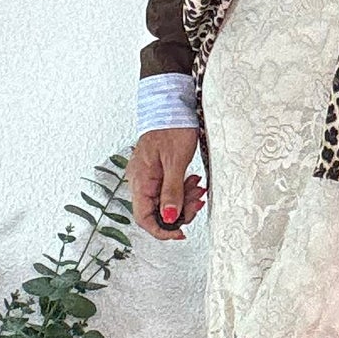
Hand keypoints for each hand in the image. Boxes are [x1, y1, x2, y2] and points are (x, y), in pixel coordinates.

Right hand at [131, 126, 205, 240]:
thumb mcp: (176, 162)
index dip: (162, 230)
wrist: (171, 104)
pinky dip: (182, 189)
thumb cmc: (172, 126)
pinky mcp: (156, 170)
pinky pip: (167, 188)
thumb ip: (172, 192)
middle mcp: (140, 180)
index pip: (144, 217)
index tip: (180, 233)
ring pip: (164, 201)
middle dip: (179, 211)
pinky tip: (193, 180)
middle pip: (156, 211)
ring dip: (184, 199)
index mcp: (140, 180)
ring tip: (198, 187)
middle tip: (197, 201)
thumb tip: (171, 218)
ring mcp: (147, 175)